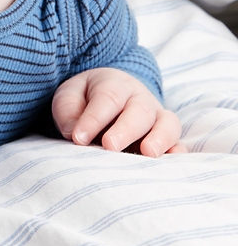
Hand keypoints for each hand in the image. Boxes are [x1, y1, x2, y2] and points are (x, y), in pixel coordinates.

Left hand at [52, 67, 186, 156]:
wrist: (108, 96)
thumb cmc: (84, 99)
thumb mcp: (69, 97)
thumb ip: (68, 111)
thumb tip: (74, 133)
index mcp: (115, 84)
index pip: (107, 98)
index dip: (94, 118)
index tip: (78, 138)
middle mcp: (141, 98)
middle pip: (139, 111)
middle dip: (125, 130)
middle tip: (109, 146)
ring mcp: (158, 117)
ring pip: (167, 124)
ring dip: (159, 139)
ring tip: (148, 153)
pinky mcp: (167, 136)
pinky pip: (178, 142)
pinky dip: (177, 151)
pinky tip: (172, 161)